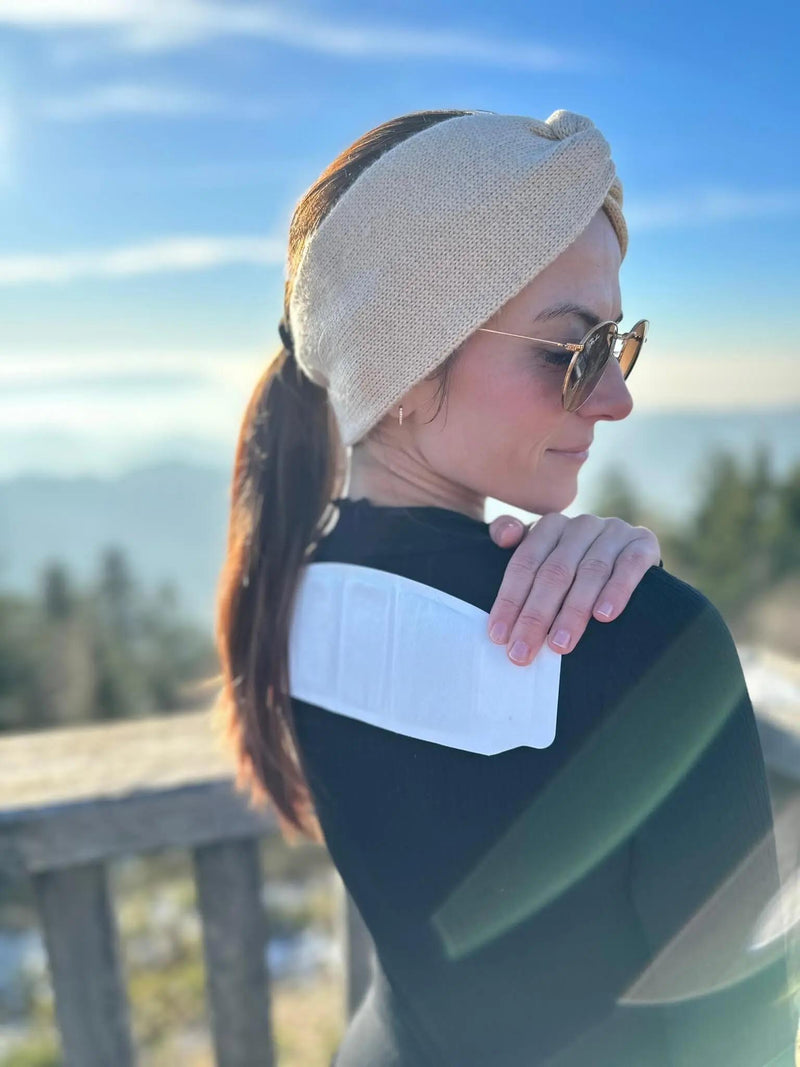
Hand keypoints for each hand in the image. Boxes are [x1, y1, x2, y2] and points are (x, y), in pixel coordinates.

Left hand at [486, 513, 660, 665]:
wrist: (631, 555)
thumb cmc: (575, 564)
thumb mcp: (542, 553)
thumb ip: (511, 538)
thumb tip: (504, 535)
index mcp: (550, 526)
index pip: (525, 564)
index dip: (510, 600)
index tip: (499, 636)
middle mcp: (581, 525)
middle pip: (555, 572)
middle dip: (536, 616)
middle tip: (523, 651)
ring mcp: (614, 532)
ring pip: (590, 573)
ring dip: (573, 612)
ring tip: (559, 645)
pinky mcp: (643, 543)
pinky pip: (630, 566)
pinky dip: (617, 591)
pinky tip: (604, 616)